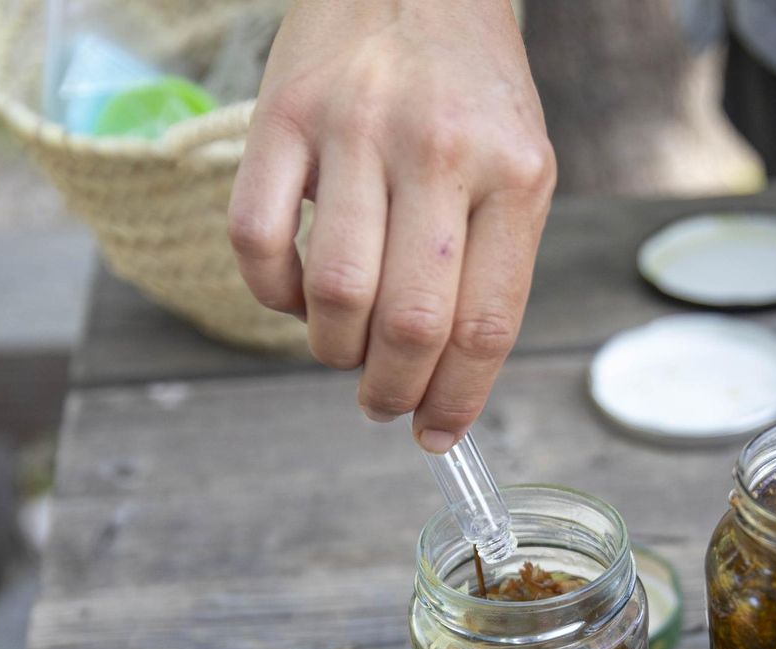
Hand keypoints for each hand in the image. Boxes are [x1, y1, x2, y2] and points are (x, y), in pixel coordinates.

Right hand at [229, 0, 555, 452]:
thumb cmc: (470, 86)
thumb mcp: (518, 164)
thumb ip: (492, 261)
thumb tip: (447, 377)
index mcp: (516, 174)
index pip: (487, 325)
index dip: (458, 400)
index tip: (436, 433)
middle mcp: (440, 151)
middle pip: (411, 323)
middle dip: (394, 391)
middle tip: (383, 401)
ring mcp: (356, 129)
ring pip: (335, 292)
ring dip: (333, 350)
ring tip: (343, 350)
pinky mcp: (281, 114)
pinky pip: (257, 239)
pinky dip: (270, 293)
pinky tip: (293, 295)